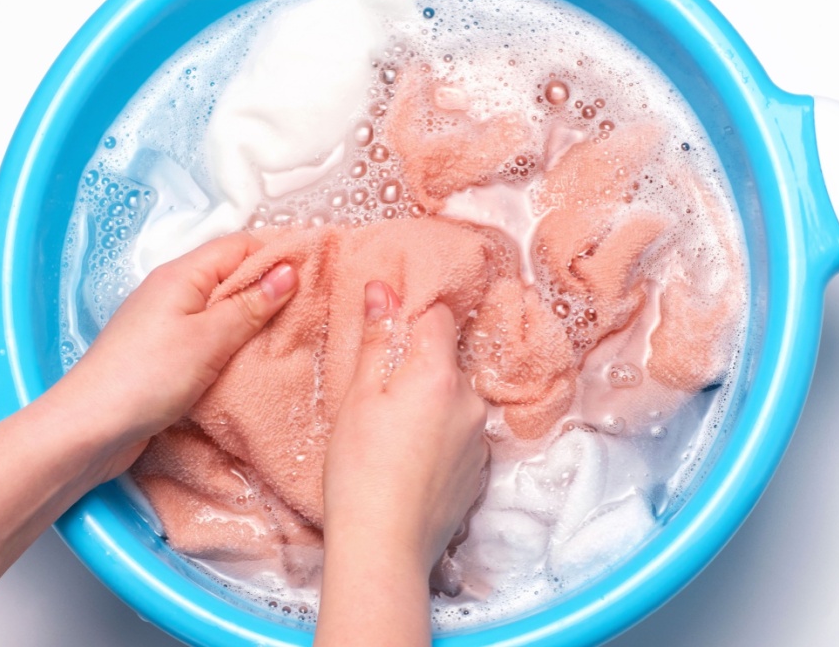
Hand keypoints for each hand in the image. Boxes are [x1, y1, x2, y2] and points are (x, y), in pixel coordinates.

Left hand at [59, 233, 297, 479]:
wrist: (87, 430)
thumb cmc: (143, 378)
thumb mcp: (208, 339)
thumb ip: (250, 305)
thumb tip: (288, 271)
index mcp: (182, 275)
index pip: (241, 245)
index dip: (281, 251)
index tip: (321, 265)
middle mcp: (174, 292)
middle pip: (234, 275)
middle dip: (274, 285)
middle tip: (318, 301)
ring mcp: (169, 325)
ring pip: (225, 309)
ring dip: (257, 317)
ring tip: (297, 331)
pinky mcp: (167, 356)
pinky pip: (212, 337)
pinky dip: (237, 343)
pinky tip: (258, 359)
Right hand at [324, 281, 488, 573]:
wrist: (384, 547)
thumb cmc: (360, 472)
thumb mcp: (358, 398)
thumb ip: (377, 340)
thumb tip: (383, 290)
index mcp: (440, 375)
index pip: (438, 316)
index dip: (412, 316)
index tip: (389, 330)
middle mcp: (471, 402)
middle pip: (447, 361)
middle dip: (417, 367)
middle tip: (379, 396)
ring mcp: (480, 438)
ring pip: (454, 399)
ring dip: (430, 403)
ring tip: (392, 435)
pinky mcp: (479, 470)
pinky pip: (461, 434)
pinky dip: (440, 437)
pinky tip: (410, 460)